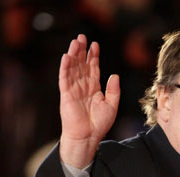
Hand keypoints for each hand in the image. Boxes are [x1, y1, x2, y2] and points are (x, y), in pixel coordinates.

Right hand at [59, 34, 119, 167]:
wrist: (88, 137)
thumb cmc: (99, 124)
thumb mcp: (112, 105)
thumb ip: (113, 90)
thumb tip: (115, 75)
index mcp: (94, 89)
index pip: (93, 69)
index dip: (93, 57)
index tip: (95, 45)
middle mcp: (83, 87)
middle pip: (81, 65)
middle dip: (82, 51)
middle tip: (82, 37)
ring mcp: (73, 90)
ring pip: (73, 69)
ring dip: (73, 55)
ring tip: (75, 42)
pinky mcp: (66, 95)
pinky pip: (64, 78)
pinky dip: (65, 67)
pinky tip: (67, 56)